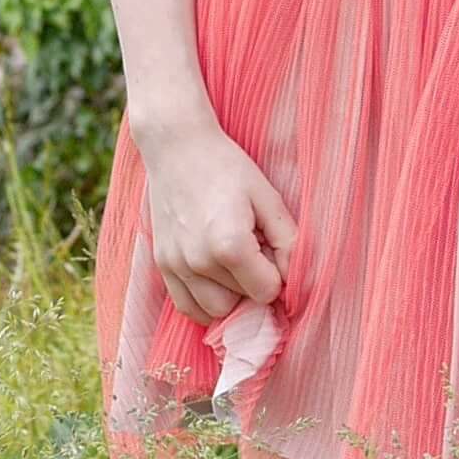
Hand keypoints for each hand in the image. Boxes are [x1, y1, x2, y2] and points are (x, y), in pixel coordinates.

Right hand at [138, 114, 295, 323]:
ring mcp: (175, 266)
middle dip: (253, 284)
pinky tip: (213, 276)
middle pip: (241, 304)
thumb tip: (296, 281)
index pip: (268, 291)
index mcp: (230, 245)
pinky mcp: (161, 264)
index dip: (277, 273)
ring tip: (231, 261)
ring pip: (214, 311)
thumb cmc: (227, 167)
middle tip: (252, 250)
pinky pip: (186, 306)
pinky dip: (204, 301)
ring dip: (230, 295)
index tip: (269, 246)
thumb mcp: (268, 197)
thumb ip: (289, 242)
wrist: (176, 147)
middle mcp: (199, 261)